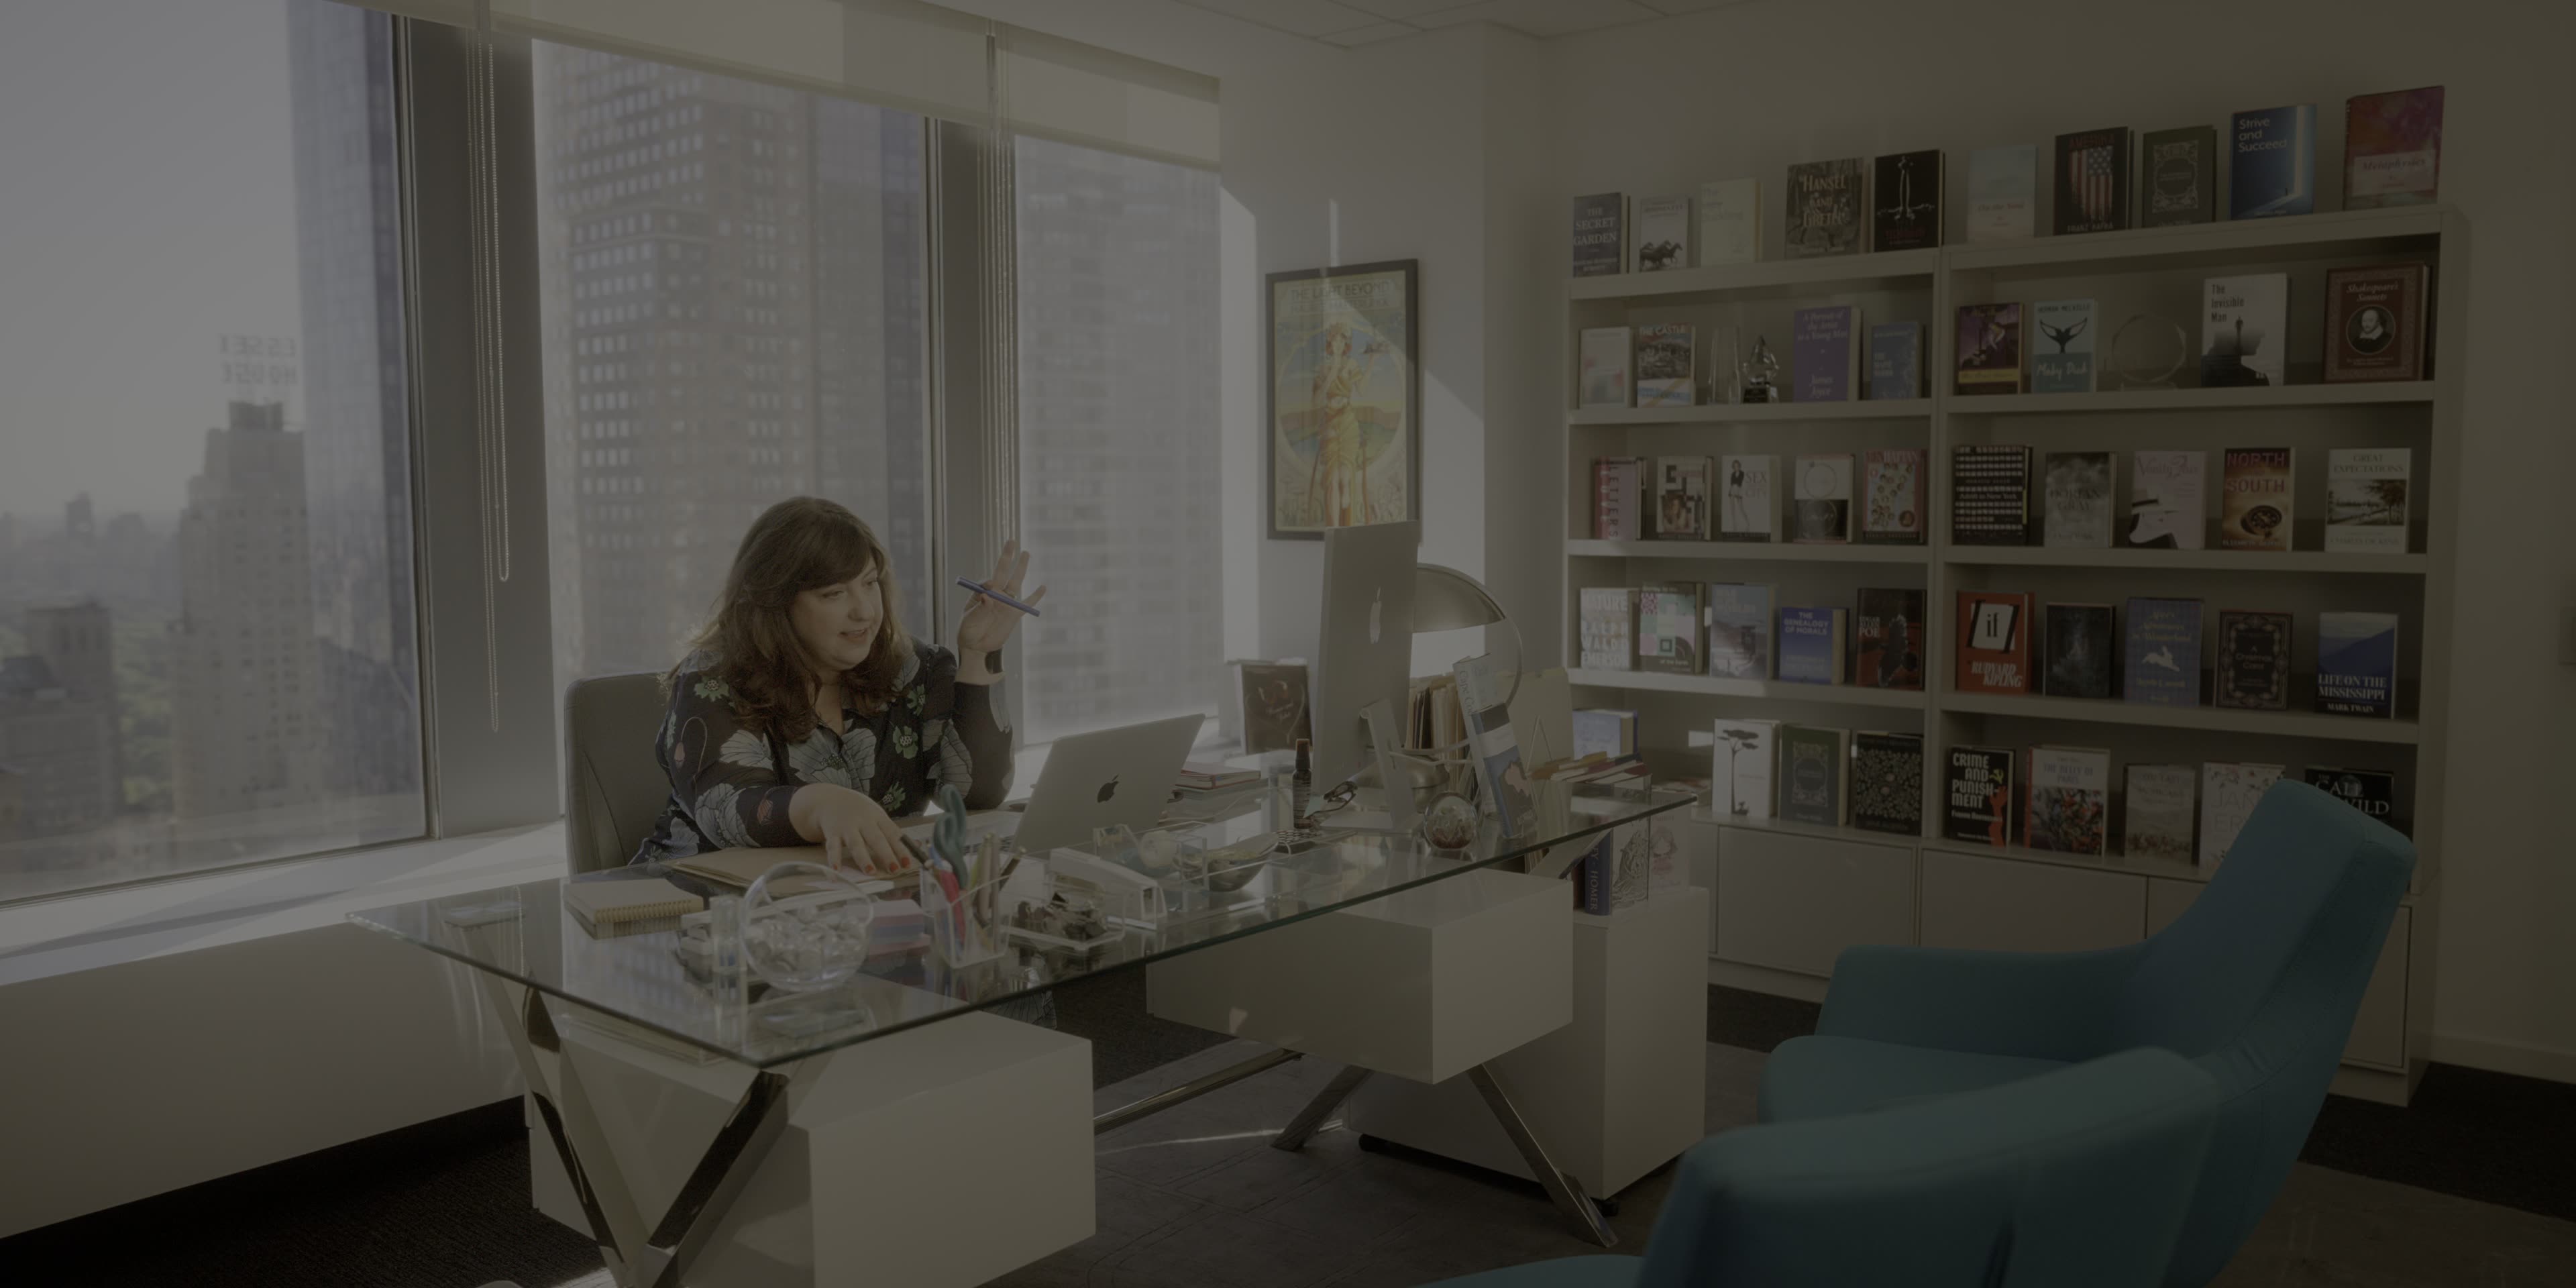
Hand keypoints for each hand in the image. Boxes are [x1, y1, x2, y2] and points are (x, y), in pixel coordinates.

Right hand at [807, 786, 914, 876]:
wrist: (831, 798)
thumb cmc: (861, 811)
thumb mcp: (878, 816)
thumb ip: (895, 833)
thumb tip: (918, 846)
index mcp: (879, 818)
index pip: (893, 834)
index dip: (901, 848)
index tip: (908, 863)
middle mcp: (864, 822)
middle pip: (876, 839)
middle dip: (886, 854)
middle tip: (894, 869)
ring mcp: (847, 827)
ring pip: (856, 844)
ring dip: (863, 858)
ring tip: (870, 871)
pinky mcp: (832, 833)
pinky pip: (832, 847)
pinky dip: (833, 859)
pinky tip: (836, 871)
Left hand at [957, 539, 1045, 657]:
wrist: (976, 647)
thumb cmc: (968, 631)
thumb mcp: (969, 620)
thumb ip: (979, 608)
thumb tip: (987, 596)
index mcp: (981, 593)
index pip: (988, 581)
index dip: (989, 584)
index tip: (989, 592)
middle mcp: (995, 594)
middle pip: (1002, 572)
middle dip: (1007, 557)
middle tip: (1011, 541)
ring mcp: (1006, 603)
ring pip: (1016, 582)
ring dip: (1020, 568)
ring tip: (1026, 553)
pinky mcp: (1014, 614)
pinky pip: (1026, 603)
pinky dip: (1035, 597)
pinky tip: (1042, 588)